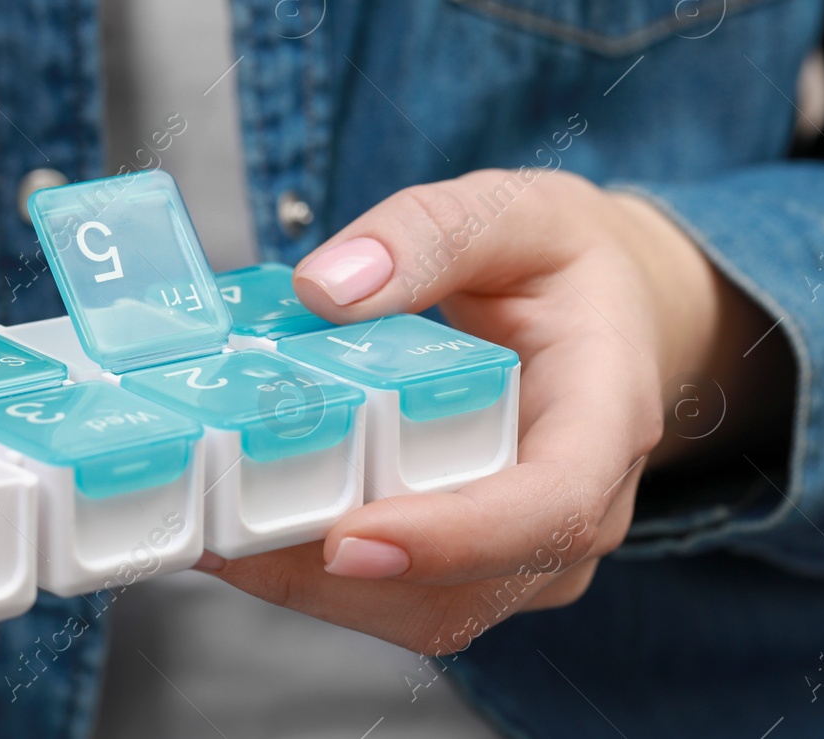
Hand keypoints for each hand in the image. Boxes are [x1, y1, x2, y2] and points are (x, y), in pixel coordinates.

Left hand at [198, 168, 789, 653]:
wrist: (610, 314)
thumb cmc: (567, 264)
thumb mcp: (513, 211)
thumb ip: (426, 235)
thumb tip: (327, 288)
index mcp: (606, 417)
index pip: (550, 506)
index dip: (454, 537)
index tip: (349, 540)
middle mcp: (579, 509)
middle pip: (467, 586)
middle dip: (336, 575)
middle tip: (222, 528)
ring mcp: (531, 552)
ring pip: (424, 612)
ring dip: (312, 588)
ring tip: (212, 529)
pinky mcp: (478, 564)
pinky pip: (400, 598)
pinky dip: (316, 578)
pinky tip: (243, 530)